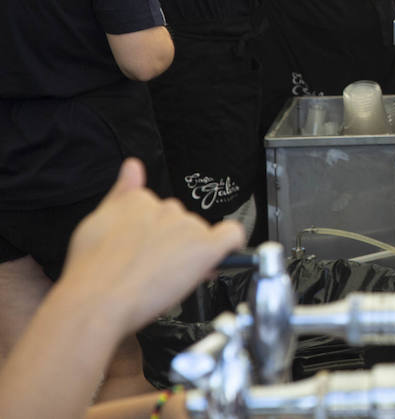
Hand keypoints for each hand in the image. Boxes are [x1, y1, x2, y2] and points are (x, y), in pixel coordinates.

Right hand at [57, 159, 246, 334]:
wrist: (97, 298)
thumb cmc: (92, 270)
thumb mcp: (96, 222)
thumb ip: (120, 193)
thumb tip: (132, 166)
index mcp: (138, 200)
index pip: (157, 210)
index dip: (155, 233)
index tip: (147, 249)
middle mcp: (166, 208)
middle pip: (180, 223)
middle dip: (172, 243)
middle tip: (156, 268)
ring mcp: (187, 226)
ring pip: (199, 234)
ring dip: (190, 252)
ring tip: (166, 277)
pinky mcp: (205, 246)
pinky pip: (232, 236)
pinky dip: (231, 245)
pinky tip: (218, 259)